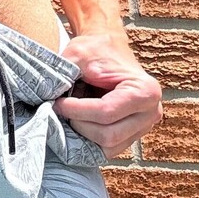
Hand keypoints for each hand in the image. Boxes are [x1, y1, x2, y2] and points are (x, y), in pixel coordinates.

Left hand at [52, 30, 162, 158]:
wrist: (108, 48)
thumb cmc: (95, 50)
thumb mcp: (77, 55)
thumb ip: (63, 74)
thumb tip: (47, 99)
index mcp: (144, 90)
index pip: (106, 112)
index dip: (75, 110)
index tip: (56, 102)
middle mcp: (151, 112)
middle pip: (108, 135)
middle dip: (79, 124)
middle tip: (62, 109)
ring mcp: (144, 127)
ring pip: (108, 146)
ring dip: (83, 134)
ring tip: (72, 114)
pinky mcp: (133, 136)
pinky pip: (109, 149)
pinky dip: (90, 140)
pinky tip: (79, 123)